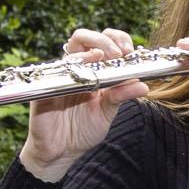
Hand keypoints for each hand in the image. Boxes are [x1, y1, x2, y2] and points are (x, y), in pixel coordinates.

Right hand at [22, 29, 140, 181]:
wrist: (61, 151)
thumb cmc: (82, 130)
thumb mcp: (107, 112)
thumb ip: (122, 96)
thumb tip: (143, 85)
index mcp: (93, 71)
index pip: (104, 44)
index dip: (117, 40)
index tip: (130, 51)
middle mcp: (76, 69)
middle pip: (84, 37)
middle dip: (104, 39)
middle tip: (119, 53)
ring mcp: (60, 75)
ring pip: (71, 48)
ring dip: (91, 47)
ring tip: (105, 58)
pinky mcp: (45, 86)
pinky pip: (56, 70)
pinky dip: (71, 67)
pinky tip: (84, 71)